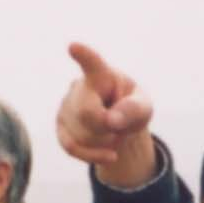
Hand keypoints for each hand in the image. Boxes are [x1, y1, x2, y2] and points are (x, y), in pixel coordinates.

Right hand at [57, 43, 157, 187]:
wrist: (119, 122)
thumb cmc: (132, 107)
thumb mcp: (143, 108)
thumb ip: (133, 110)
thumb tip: (110, 121)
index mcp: (102, 74)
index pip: (92, 63)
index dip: (84, 56)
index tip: (73, 47)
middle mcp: (78, 86)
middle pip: (88, 114)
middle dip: (109, 127)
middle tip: (120, 122)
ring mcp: (65, 105)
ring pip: (81, 135)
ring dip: (105, 142)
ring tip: (113, 131)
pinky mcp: (60, 125)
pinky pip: (71, 146)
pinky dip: (92, 155)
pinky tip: (109, 154)